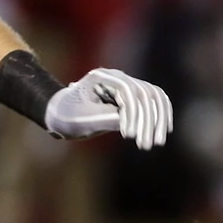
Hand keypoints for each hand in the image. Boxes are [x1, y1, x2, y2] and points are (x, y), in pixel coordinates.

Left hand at [44, 68, 172, 149]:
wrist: (58, 113)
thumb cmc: (65, 116)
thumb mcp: (82, 119)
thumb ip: (106, 118)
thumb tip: (131, 122)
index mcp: (100, 77)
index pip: (127, 90)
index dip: (132, 113)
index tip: (129, 136)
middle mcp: (116, 77)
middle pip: (143, 93)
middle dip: (148, 120)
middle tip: (145, 146)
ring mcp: (124, 84)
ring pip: (152, 97)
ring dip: (157, 120)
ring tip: (156, 143)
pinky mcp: (130, 96)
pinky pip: (153, 101)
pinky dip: (160, 115)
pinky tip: (165, 131)